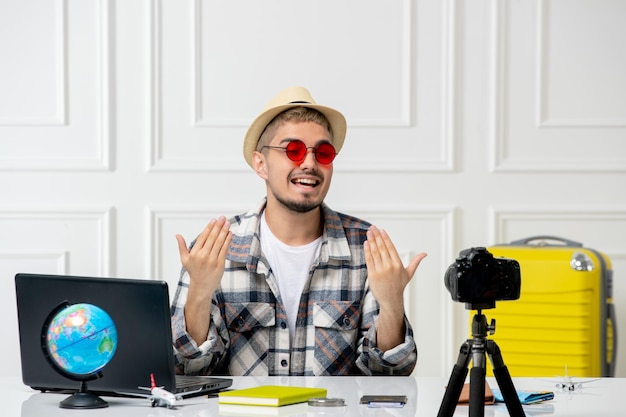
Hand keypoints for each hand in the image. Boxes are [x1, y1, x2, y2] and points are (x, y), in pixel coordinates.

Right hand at [176, 216, 232, 298]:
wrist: (201, 287)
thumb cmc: (194, 273)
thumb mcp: (185, 259)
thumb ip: (182, 246)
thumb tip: (178, 236)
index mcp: (195, 253)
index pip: (203, 236)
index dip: (209, 227)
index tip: (214, 220)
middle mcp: (203, 255)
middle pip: (212, 237)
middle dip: (218, 226)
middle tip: (222, 218)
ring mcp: (212, 260)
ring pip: (219, 242)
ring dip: (224, 231)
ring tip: (228, 224)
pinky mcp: (220, 264)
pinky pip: (225, 250)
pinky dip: (228, 241)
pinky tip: (230, 234)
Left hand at [364, 225, 425, 350]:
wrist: (390, 300)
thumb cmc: (399, 286)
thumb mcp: (409, 273)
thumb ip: (415, 262)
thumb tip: (424, 254)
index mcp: (398, 265)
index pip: (391, 248)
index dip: (386, 238)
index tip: (382, 230)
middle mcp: (389, 267)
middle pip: (382, 248)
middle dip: (377, 236)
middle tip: (373, 228)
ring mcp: (380, 271)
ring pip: (375, 252)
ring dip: (371, 241)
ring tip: (369, 233)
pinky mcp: (372, 275)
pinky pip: (369, 260)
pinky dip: (367, 251)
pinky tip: (366, 243)